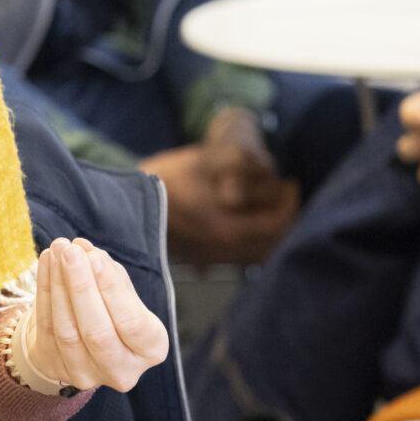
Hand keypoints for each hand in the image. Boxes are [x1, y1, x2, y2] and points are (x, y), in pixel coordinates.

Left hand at [19, 238, 169, 393]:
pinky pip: (47, 328)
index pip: (133, 323)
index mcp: (151, 349)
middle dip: (81, 287)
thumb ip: (107, 271)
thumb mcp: (119, 290)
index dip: (111, 289)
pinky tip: (46, 263)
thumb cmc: (110, 308)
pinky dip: (44, 291)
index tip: (95, 257)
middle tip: (71, 252)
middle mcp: (123, 370)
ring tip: (57, 251)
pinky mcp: (56, 368)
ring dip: (59, 286)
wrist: (81, 337)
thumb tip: (84, 250)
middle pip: (98, 332)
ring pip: (68, 331)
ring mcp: (88, 375)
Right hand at [142, 109, 298, 265]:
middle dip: (285, 218)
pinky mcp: (205, 260)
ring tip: (272, 209)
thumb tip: (269, 176)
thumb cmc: (168, 178)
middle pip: (273, 242)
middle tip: (286, 195)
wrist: (128, 203)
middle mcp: (223, 250)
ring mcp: (214, 257)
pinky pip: (244, 257)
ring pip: (260, 252)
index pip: (276, 224)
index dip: (289, 204)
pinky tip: (252, 225)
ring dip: (272, 232)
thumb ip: (239, 165)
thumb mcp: (203, 160)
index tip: (290, 184)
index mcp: (225, 228)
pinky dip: (257, 243)